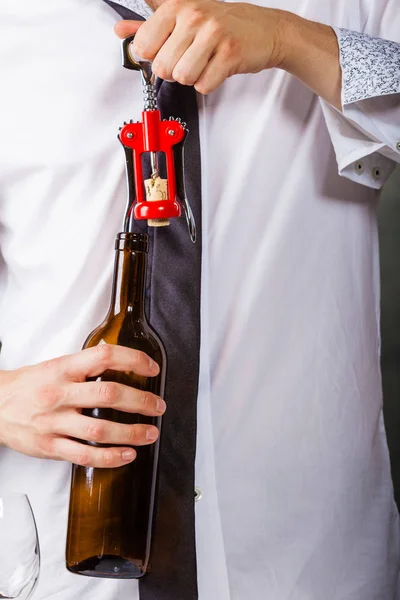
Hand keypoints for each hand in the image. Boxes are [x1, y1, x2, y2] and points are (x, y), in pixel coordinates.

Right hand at [0, 345, 165, 467]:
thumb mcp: (55, 365)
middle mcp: (59, 393)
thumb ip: (84, 364)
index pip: (104, 357)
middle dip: (140, 401)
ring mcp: (54, 422)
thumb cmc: (28, 385)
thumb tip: (116, 358)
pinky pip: (84, 455)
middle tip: (158, 406)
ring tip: (150, 433)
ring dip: (131, 433)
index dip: (133, 360)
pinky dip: (110, 458)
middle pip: (108, 395)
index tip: (151, 369)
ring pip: (99, 430)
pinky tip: (127, 455)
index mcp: (63, 368)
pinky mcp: (50, 446)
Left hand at [115, 0, 287, 93]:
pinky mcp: (229, 54)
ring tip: (204, 63)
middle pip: (162, 67)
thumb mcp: (182, 18)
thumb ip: (149, 26)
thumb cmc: (222, 24)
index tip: (168, 50)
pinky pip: (203, 85)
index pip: (143, 46)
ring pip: (182, 77)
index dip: (154, 56)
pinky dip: (209, 83)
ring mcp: (213, 34)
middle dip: (175, 70)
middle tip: (191, 57)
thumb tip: (121, 31)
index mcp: (176, 6)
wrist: (264, 30)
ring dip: (192, 77)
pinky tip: (217, 68)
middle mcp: (193, 16)